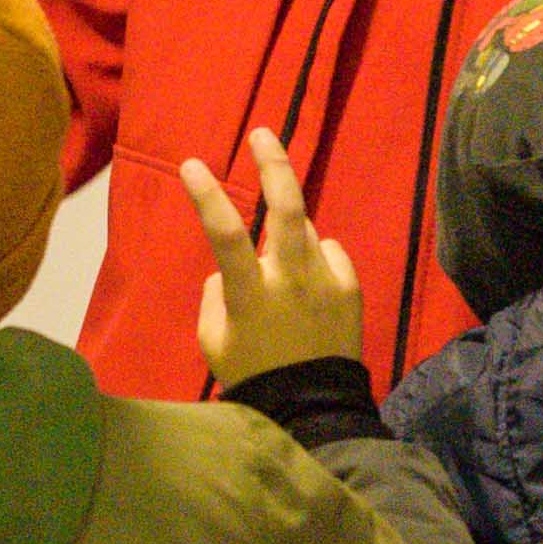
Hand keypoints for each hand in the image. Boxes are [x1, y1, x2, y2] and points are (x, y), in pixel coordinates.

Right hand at [178, 130, 362, 390]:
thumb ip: (217, 294)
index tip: (192, 165)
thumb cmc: (252, 374)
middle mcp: (292, 279)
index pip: (226, 234)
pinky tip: (309, 287)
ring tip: (279, 268)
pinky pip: (327, 253)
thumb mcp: (215, 339)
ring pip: (304, 230)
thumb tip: (230, 269)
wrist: (314, 408)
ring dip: (288, 234)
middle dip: (274, 164)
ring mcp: (326, 281)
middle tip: (263, 135)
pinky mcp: (350, 288)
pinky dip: (314, 259)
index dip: (207, 196)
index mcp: (251, 294)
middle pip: (287, 207)